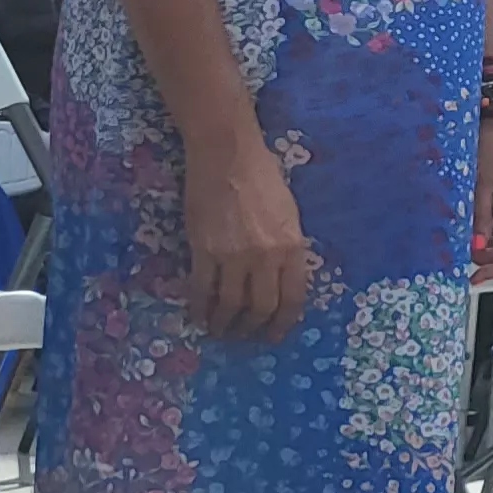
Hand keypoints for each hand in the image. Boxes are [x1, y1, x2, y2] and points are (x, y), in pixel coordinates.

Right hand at [183, 137, 308, 340]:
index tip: (275, 334)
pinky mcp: (204, 251)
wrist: (227, 156)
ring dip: (225, 324)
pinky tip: (199, 316)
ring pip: (231, 305)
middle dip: (254, 329)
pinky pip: (202, 290)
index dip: (283, 322)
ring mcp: (234, 256)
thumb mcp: (290, 215)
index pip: (293, 298)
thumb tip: (282, 278)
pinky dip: (200, 308)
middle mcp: (267, 257)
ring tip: (220, 331)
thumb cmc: (263, 178)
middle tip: (246, 336)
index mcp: (293, 247)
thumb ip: (288, 248)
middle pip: (261, 308)